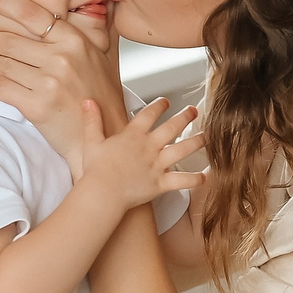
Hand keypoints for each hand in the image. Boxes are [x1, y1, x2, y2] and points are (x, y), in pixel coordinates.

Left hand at [0, 0, 124, 165]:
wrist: (106, 138)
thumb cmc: (102, 97)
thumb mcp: (104, 55)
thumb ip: (90, 29)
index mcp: (75, 40)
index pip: (31, 13)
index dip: (0, 1)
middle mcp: (63, 57)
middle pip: (9, 40)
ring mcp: (50, 82)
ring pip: (1, 63)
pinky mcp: (39, 106)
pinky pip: (0, 88)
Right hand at [75, 97, 204, 211]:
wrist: (103, 192)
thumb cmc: (96, 169)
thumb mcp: (92, 141)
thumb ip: (92, 120)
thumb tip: (87, 101)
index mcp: (133, 135)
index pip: (149, 114)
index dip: (159, 105)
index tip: (166, 101)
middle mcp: (149, 147)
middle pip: (172, 127)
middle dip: (185, 117)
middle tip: (193, 111)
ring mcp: (157, 165)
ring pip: (182, 150)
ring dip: (196, 142)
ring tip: (205, 137)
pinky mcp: (161, 183)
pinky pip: (182, 181)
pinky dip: (194, 179)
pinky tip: (205, 177)